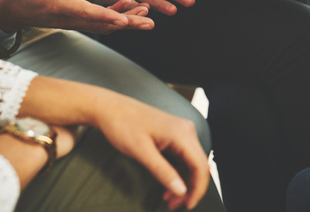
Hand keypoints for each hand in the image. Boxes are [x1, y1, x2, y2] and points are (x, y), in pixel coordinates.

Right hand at [0, 0, 153, 33]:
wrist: (14, 9)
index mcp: (59, 6)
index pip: (85, 12)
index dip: (105, 16)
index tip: (123, 19)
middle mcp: (70, 18)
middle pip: (102, 24)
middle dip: (126, 24)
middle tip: (148, 23)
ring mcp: (75, 21)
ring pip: (105, 26)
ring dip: (127, 22)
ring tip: (148, 17)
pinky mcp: (79, 20)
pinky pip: (101, 22)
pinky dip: (118, 17)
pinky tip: (133, 8)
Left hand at [95, 97, 209, 210]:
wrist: (109, 108)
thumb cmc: (122, 125)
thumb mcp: (141, 152)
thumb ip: (163, 172)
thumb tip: (182, 191)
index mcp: (181, 133)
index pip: (200, 166)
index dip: (198, 189)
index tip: (187, 205)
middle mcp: (186, 130)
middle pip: (198, 165)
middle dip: (190, 188)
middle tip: (174, 205)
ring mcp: (180, 131)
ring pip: (191, 162)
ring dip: (183, 182)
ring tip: (169, 198)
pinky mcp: (173, 134)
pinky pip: (182, 156)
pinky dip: (177, 172)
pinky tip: (168, 184)